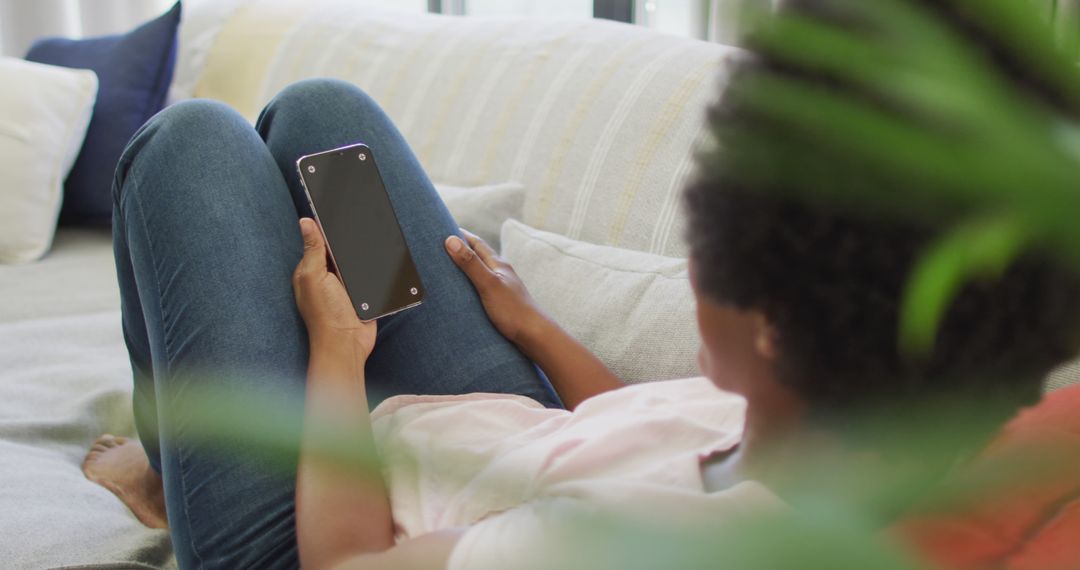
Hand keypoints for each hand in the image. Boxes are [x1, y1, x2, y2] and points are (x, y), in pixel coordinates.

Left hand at [293, 218, 376, 359]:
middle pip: (338, 250)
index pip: (318, 241)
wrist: (347, 343)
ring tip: (372, 239)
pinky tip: (378, 261)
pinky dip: (372, 270)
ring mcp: (343, 286)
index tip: (339, 210)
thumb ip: (312, 249)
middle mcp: (325, 277)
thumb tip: (305, 222)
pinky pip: (367, 275)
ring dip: (361, 256)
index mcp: (309, 269)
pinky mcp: (360, 294)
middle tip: (361, 223)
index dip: (327, 227)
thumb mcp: (314, 276)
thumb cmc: (325, 315)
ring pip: (354, 261)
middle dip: (347, 241)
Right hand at [444, 228, 547, 344]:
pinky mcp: (500, 304)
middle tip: (439, 249)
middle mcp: (500, 274)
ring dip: (464, 270)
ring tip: (445, 271)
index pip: (476, 243)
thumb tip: (450, 240)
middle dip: (460, 251)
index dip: (460, 235)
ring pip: (479, 274)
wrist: (535, 336)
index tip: (442, 229)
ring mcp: (501, 288)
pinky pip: (480, 289)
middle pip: (477, 257)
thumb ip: (471, 264)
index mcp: (498, 264)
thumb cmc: (513, 310)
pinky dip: (469, 287)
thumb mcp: (489, 284)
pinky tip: (462, 295)